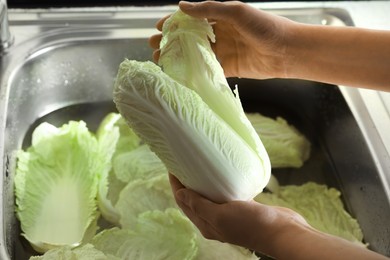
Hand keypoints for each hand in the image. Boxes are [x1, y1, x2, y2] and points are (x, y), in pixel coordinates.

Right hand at [149, 1, 294, 78]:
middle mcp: (220, 34)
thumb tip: (181, 5)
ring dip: (178, 57)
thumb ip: (209, 10)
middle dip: (171, 42)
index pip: (192, 19)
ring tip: (160, 61)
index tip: (158, 28)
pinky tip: (178, 74)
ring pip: (195, 55)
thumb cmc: (265, 26)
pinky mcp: (228, 68)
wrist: (287, 51)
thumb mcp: (236, 12)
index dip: (174, 23)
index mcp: (221, 17)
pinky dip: (192, 71)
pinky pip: (206, 69)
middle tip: (153, 47)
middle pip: (190, 37)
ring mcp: (223, 51)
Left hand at [168, 174, 308, 256]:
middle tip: (184, 162)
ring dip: (203, 181)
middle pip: (194, 198)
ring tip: (199, 164)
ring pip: (209, 195)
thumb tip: (180, 193)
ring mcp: (228, 213)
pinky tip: (222, 172)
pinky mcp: (241, 206)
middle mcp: (214, 220)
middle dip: (187, 181)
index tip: (172, 166)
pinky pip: (225, 193)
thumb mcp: (221, 215)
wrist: (282, 231)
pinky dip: (220, 183)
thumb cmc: (251, 224)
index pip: (183, 202)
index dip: (176, 185)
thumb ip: (200, 205)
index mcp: (206, 224)